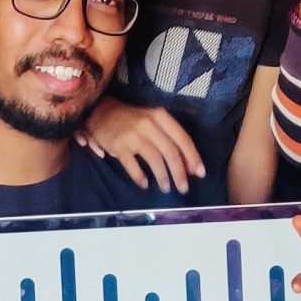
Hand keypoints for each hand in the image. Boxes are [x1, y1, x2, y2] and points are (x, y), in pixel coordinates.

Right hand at [78, 97, 205, 193]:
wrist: (101, 112)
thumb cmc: (133, 121)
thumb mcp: (154, 123)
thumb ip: (170, 140)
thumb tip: (188, 166)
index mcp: (160, 116)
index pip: (182, 138)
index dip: (193, 157)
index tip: (199, 174)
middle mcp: (148, 124)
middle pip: (170, 151)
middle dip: (179, 172)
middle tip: (183, 188)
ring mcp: (133, 135)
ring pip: (154, 159)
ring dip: (162, 177)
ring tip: (166, 188)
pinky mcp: (118, 145)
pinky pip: (132, 165)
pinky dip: (140, 177)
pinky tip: (145, 184)